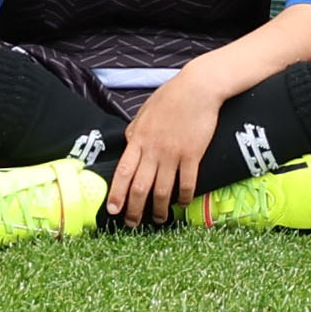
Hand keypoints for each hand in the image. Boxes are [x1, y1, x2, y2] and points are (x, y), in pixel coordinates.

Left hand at [110, 73, 225, 223]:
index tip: (112, 210)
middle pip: (140, 187)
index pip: (123, 172)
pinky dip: (184, 197)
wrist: (198, 88)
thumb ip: (135, 130)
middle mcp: (153, 150)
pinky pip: (187, 183)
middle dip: (134, 209)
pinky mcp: (193, 155)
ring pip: (162, 190)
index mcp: (138, 139)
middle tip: (132, 224)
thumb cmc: (171, 96)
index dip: (117, 194)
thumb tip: (128, 143)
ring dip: (159, 209)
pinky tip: (182, 203)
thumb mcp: (145, 111)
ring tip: (159, 219)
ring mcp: (173, 154)